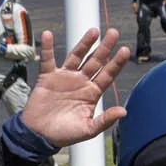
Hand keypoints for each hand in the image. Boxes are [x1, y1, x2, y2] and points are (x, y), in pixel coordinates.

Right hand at [22, 29, 129, 149]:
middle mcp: (81, 82)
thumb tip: (124, 112)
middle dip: (105, 47)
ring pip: (76, 56)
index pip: (107, 74)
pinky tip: (48, 34)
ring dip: (84, 43)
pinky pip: (47, 60)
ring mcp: (64, 77)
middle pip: (95, 61)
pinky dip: (47, 47)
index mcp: (92, 93)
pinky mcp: (47, 77)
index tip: (125, 50)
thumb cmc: (64, 133)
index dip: (116, 63)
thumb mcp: (88, 129)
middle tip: (114, 32)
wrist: (39, 135)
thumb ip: (105, 120)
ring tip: (94, 31)